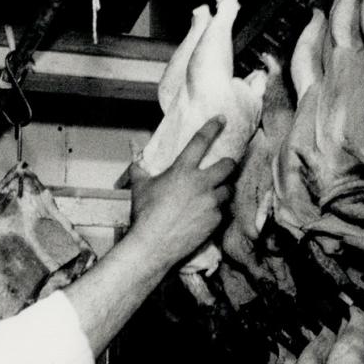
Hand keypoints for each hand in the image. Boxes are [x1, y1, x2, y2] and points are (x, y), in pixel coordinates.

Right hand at [126, 116, 236, 269]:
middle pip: (228, 166)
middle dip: (230, 164)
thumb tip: (133, 147)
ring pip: (229, 190)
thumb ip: (139, 166)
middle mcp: (201, 183)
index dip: (213, 127)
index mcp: (183, 170)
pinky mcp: (215, 220)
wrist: (153, 244)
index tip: (222, 119)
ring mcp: (211, 202)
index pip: (201, 142)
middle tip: (226, 166)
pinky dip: (217, 211)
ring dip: (224, 189)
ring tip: (216, 193)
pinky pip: (222, 211)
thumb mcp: (140, 186)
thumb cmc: (145, 213)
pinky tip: (207, 215)